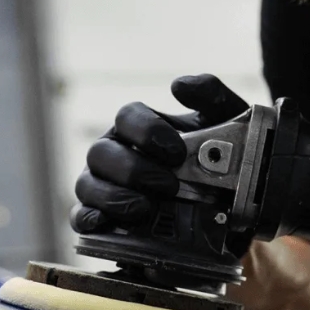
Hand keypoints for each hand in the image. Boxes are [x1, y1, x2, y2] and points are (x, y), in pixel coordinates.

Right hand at [70, 74, 248, 233]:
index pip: (126, 117)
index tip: (177, 152)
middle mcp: (113, 154)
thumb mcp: (226, 126)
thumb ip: (211, 96)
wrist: (229, 206)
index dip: (147, 132)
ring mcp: (102, 187)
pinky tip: (104, 223)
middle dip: (132, 169)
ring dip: (113, 197)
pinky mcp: (99, 219)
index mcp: (137, 128)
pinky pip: (80, 217)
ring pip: (86, 185)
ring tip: (145, 208)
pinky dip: (87, 219)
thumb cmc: (219, 160)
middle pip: (100, 152)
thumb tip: (179, 86)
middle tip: (168, 185)